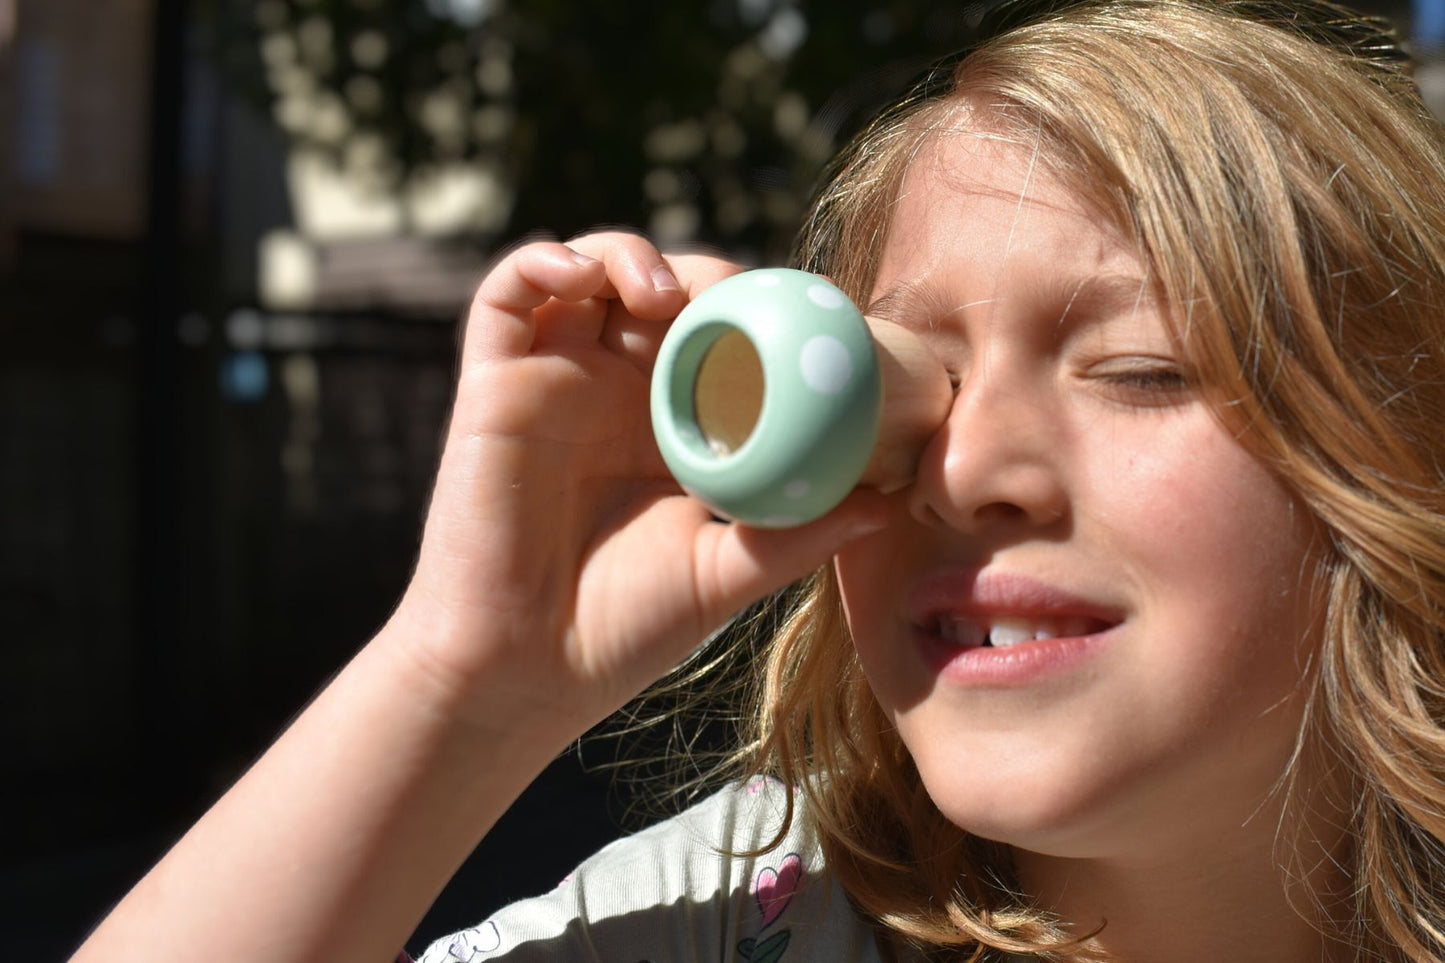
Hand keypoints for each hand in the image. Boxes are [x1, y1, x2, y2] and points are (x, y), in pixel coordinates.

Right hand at [388, 232, 887, 739]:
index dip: (752, 309)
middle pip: (657, 290)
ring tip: (664, 293)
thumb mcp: (727, 573)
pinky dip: (541, 260)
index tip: (799, 312)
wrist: (525, 670)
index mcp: (670, 426)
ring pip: (586, 273)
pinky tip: (579, 274)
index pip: (716, 337)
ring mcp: (552, 382)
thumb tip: (890, 501)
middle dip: (698, 275)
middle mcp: (612, 393)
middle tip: (734, 297)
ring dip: (627, 255)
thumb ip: (800, 533)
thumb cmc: (623, 629)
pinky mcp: (493, 384)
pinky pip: (505, 294)